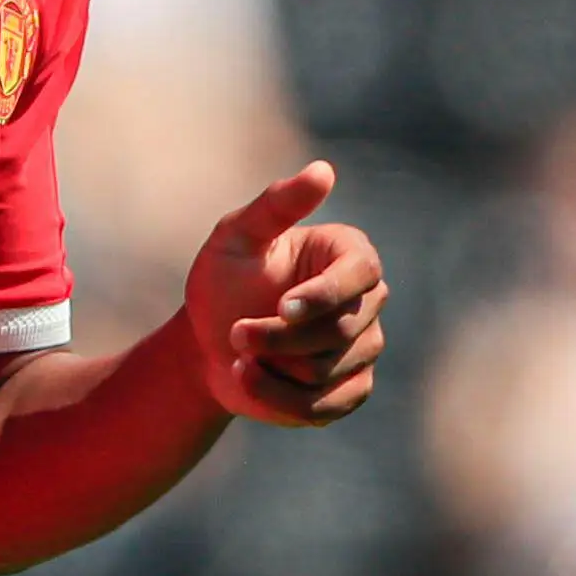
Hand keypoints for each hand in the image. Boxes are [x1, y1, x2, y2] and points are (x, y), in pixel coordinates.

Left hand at [183, 160, 386, 427]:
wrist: (208, 344)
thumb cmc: (223, 281)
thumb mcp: (236, 237)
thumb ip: (276, 205)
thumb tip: (324, 170)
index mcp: (347, 254)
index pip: (362, 272)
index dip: (326, 294)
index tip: (283, 307)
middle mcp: (367, 301)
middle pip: (344, 328)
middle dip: (281, 337)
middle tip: (235, 334)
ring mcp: (364, 347)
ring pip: (332, 370)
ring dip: (275, 367)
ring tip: (237, 355)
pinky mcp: (350, 389)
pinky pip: (328, 405)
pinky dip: (281, 399)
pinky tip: (248, 380)